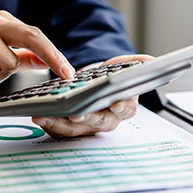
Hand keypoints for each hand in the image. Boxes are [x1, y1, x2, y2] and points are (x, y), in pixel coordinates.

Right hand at [0, 10, 74, 92]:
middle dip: (50, 57)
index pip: (35, 35)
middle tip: (64, 74)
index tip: (68, 70)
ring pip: (8, 64)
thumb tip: (47, 61)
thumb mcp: (1, 58)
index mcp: (2, 21)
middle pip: (30, 37)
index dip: (54, 53)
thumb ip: (24, 58)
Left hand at [32, 54, 153, 137]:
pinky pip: (60, 131)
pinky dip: (49, 125)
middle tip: (75, 114)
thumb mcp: (127, 66)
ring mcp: (88, 126)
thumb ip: (140, 64)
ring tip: (45, 116)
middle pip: (97, 122)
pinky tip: (39, 116)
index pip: (125, 109)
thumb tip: (153, 61)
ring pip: (76, 129)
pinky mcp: (71, 128)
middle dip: (85, 118)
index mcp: (124, 107)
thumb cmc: (111, 77)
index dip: (120, 106)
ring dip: (60, 124)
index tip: (116, 102)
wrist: (95, 84)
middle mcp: (107, 120)